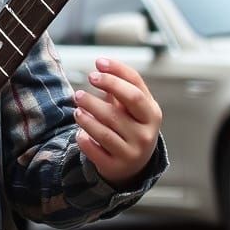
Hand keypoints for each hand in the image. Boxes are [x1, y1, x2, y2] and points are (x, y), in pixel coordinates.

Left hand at [73, 57, 161, 188]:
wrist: (135, 163)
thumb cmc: (131, 124)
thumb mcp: (133, 106)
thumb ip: (121, 85)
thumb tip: (101, 63)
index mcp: (151, 113)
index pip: (135, 88)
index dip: (116, 73)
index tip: (98, 63)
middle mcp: (146, 134)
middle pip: (119, 110)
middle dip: (96, 99)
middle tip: (79, 91)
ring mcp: (133, 152)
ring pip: (104, 132)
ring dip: (86, 118)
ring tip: (77, 109)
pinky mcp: (117, 166)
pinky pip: (95, 151)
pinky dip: (84, 140)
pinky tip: (80, 133)